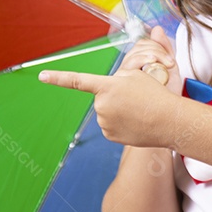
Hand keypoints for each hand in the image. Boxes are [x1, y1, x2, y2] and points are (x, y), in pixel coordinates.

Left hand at [37, 25, 182, 146]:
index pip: (77, 80)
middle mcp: (101, 105)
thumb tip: (105, 92)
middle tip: (136, 98)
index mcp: (107, 86)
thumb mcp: (139, 75)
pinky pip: (110, 125)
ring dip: (118, 110)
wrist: (169, 121)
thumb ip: (119, 78)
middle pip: (102, 96)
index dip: (58, 78)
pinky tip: (135, 122)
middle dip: (115, 96)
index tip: (42, 76)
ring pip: (106, 111)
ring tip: (138, 111)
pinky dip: (121, 123)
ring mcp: (104, 122)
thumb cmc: (156, 95)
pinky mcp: (110, 135)